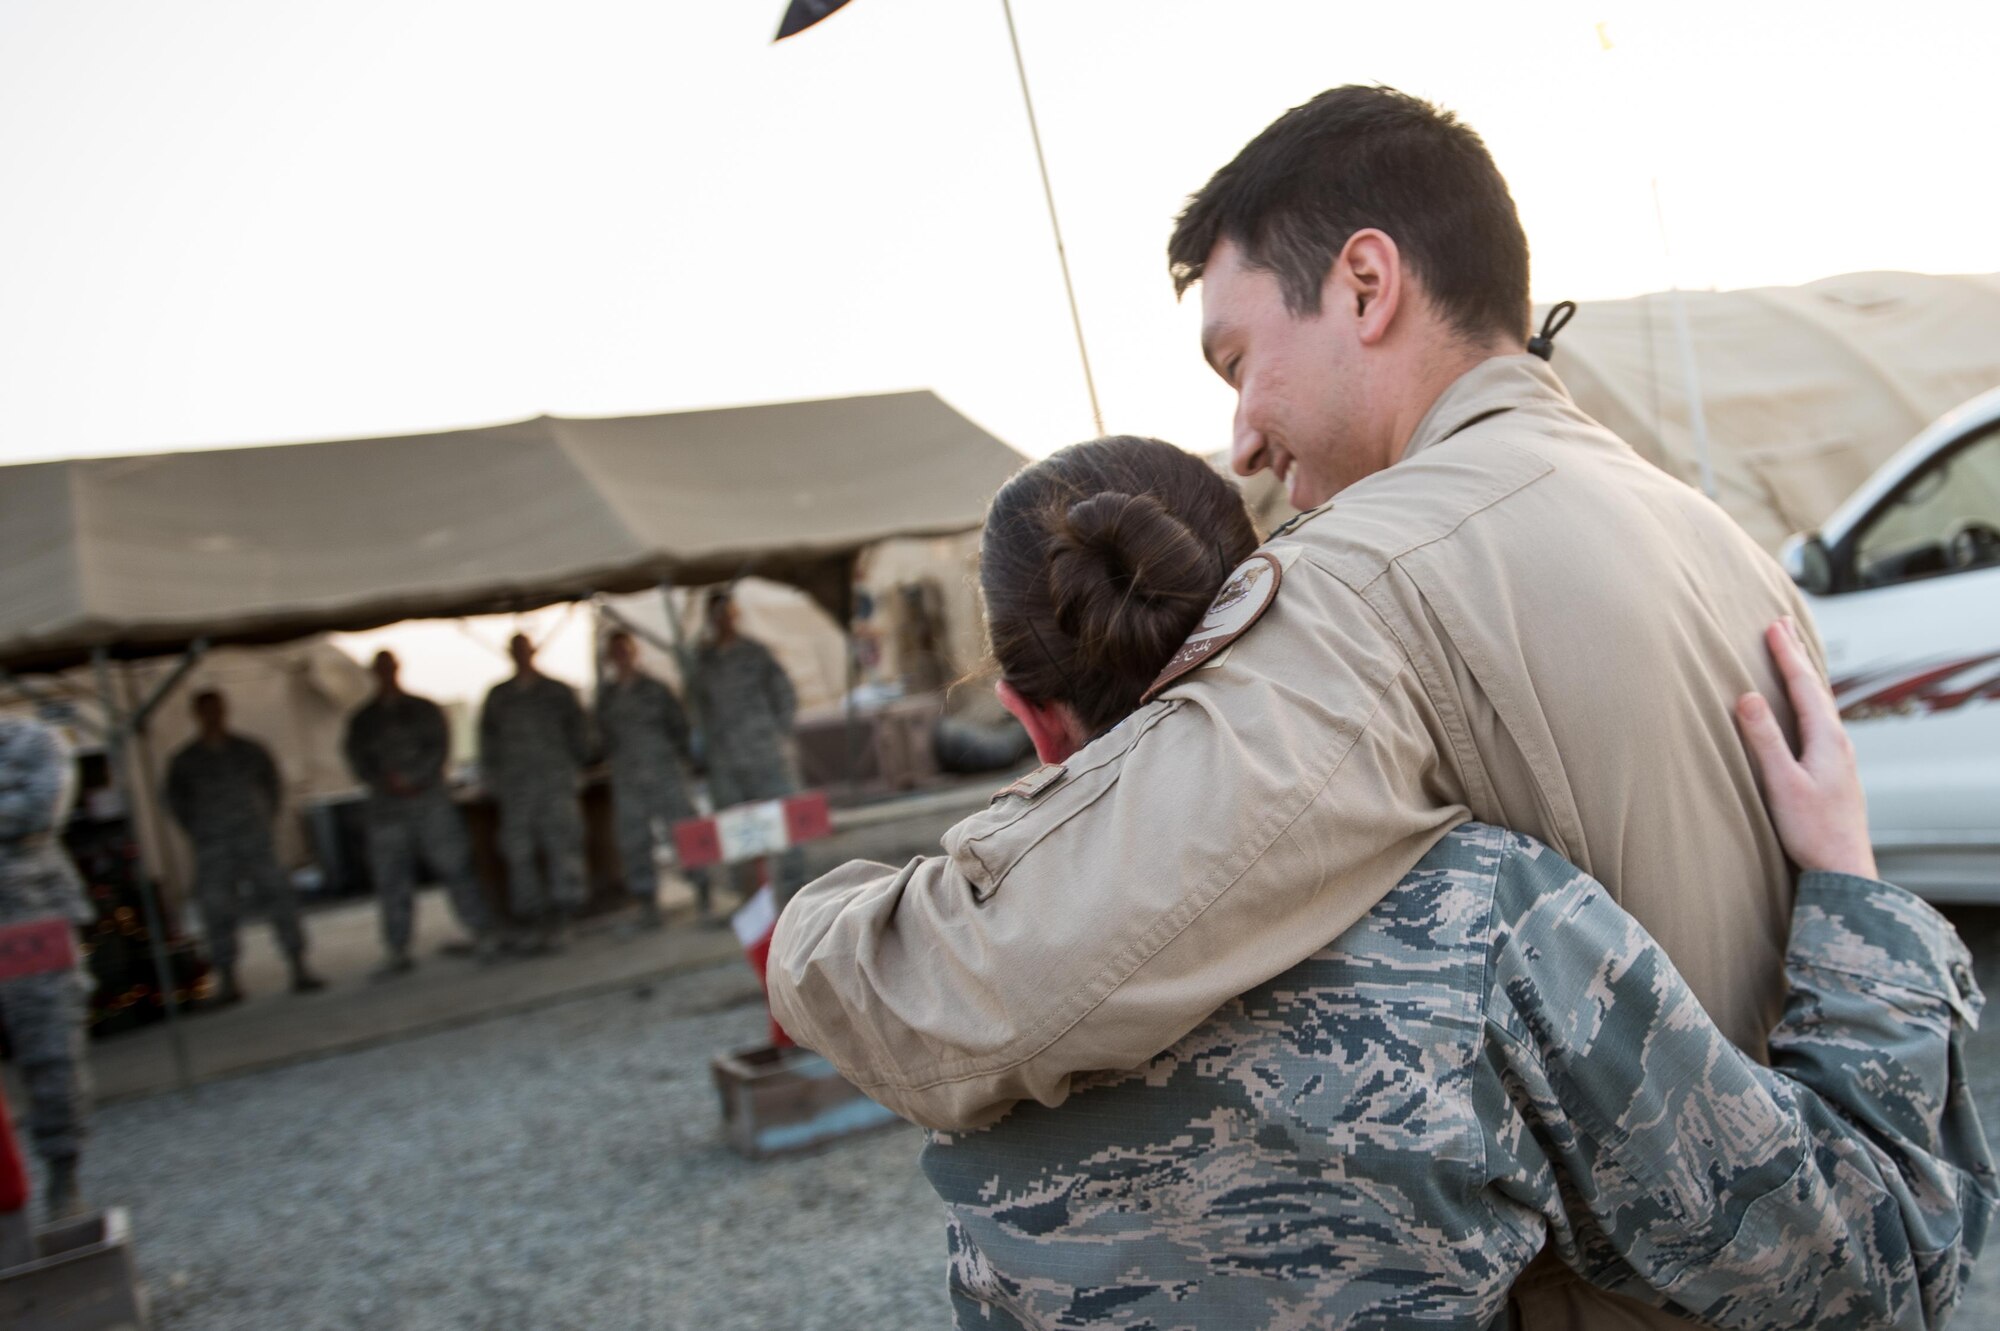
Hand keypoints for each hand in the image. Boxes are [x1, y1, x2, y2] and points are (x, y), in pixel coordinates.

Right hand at [1734, 617, 1876, 878]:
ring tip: (1794, 658)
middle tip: (1784, 625)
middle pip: (1817, 688)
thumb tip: (1747, 696)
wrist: (1844, 867)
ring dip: (1804, 677)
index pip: (1804, 685)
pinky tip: (1806, 711)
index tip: (1772, 625)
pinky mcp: (1835, 771)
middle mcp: (1838, 742)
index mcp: (1827, 738)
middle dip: (1798, 655)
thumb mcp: (1781, 782)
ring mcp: (1840, 757)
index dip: (1786, 654)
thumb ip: (1765, 739)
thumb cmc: (1811, 829)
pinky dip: (1809, 701)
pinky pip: (1821, 721)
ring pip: (1821, 704)